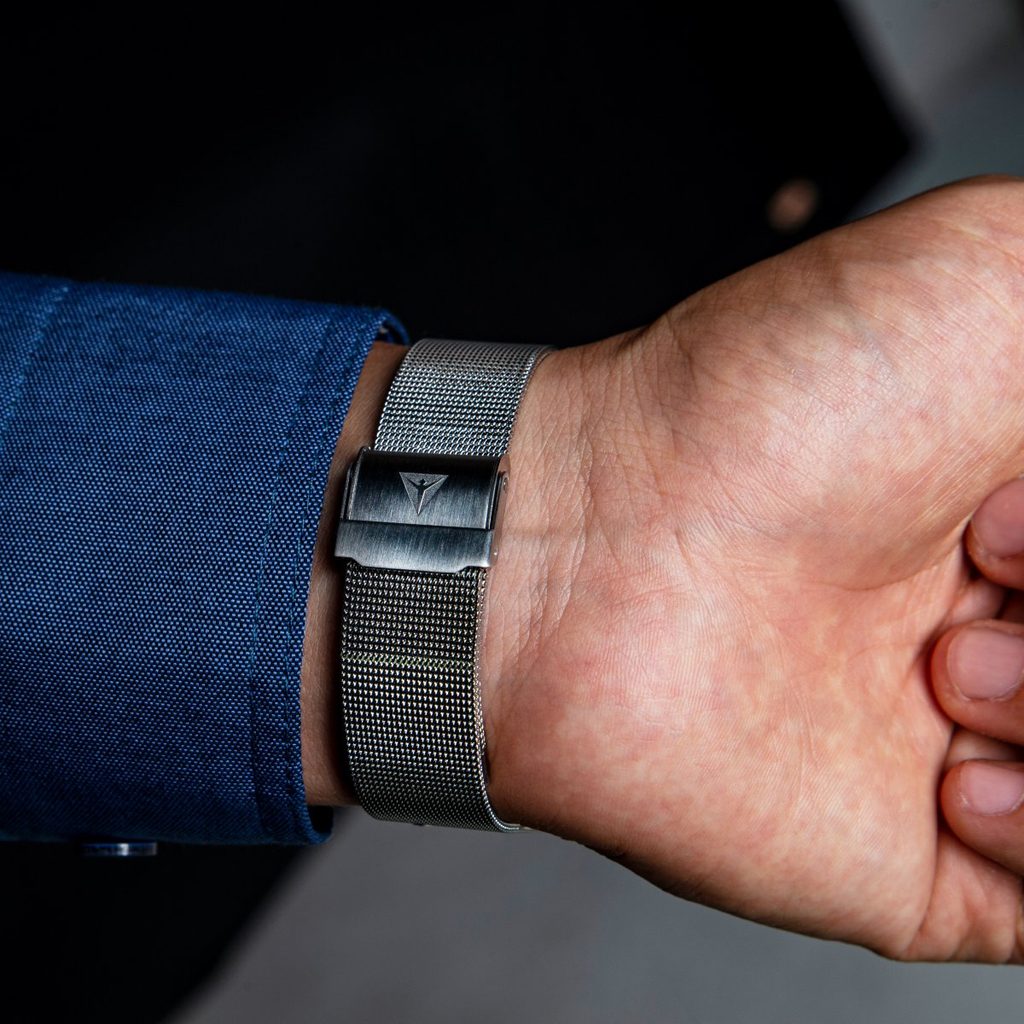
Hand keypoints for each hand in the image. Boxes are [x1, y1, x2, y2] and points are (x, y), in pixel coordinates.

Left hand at [480, 174, 1023, 962]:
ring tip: (943, 664)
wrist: (601, 545)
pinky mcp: (925, 861)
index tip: (998, 498)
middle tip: (975, 555)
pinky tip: (954, 779)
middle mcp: (1006, 623)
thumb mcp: (987, 279)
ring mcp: (967, 743)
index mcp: (1023, 510)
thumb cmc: (773, 400)